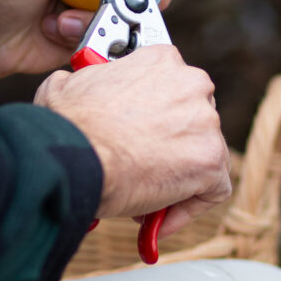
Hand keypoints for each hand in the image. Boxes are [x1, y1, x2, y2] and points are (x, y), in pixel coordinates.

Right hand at [33, 46, 230, 235]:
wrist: (73, 157)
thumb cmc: (67, 125)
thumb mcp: (71, 84)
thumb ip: (91, 83)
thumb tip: (82, 92)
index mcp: (162, 61)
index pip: (174, 90)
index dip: (158, 119)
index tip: (142, 138)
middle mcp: (192, 84)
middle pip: (194, 121)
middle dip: (173, 147)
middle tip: (145, 169)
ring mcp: (205, 122)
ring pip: (205, 155)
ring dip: (180, 178)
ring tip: (146, 198)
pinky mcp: (211, 159)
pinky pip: (213, 189)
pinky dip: (190, 206)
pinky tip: (159, 220)